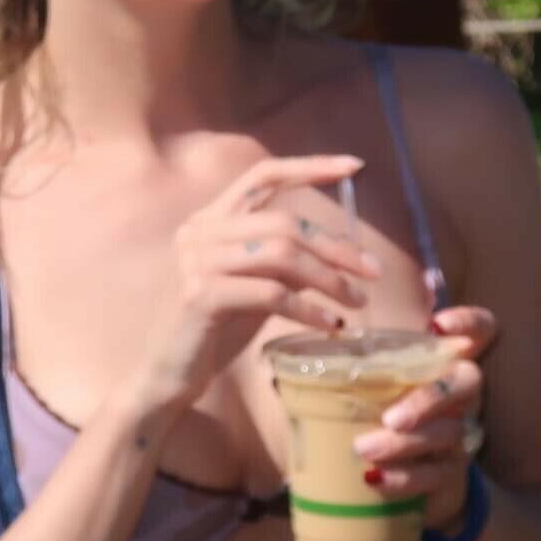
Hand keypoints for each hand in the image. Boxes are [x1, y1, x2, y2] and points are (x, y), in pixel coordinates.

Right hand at [132, 153, 382, 415]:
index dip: (309, 167)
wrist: (167, 374)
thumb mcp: (254, 285)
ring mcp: (197, 261)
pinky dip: (309, 309)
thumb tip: (343, 253)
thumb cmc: (214, 329)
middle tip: (373, 272)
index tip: (355, 166)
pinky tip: (331, 324)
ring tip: (357, 302)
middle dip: (336, 247)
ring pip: (281, 255)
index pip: (262, 176)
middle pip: (283, 222)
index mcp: (210, 219)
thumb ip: (283, 261)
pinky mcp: (200, 295)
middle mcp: (199, 231)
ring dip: (329, 280)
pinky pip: (271, 294)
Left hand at [350, 306, 498, 532]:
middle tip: (390, 418)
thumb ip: (340, 367)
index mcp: (440, 364)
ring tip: (364, 449)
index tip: (437, 325)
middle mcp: (460, 396)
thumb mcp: (363, 388)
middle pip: (468, 383)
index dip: (469, 322)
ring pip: (446, 433)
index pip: (480, 330)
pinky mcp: (451, 476)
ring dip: (404, 444)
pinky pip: (435, 476)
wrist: (404, 483)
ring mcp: (458, 436)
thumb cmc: (377, 418)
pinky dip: (404, 478)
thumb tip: (276, 356)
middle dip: (431, 398)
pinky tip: (375, 481)